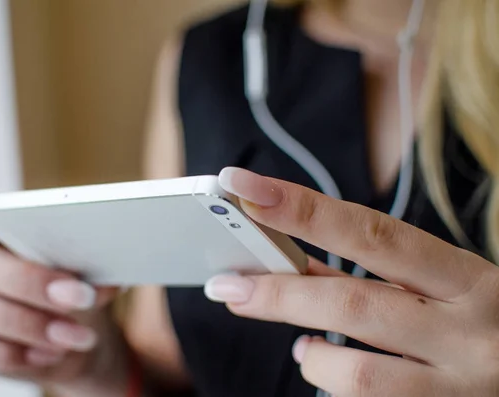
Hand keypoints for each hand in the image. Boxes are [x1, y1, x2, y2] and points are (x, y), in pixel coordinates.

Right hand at [0, 188, 129, 396]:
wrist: (77, 341)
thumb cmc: (77, 294)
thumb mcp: (88, 275)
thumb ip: (86, 266)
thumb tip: (104, 277)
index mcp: (1, 237)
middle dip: (34, 281)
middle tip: (82, 296)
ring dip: (34, 324)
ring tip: (76, 335)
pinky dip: (17, 353)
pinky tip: (51, 353)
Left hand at [205, 167, 498, 396]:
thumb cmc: (487, 324)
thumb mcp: (444, 287)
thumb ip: (372, 274)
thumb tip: (293, 261)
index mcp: (466, 279)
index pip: (371, 233)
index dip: (302, 209)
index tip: (246, 189)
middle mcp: (467, 330)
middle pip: (351, 304)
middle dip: (279, 293)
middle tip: (228, 286)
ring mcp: (458, 385)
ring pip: (355, 373)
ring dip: (311, 355)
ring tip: (300, 345)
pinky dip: (332, 384)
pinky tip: (329, 371)